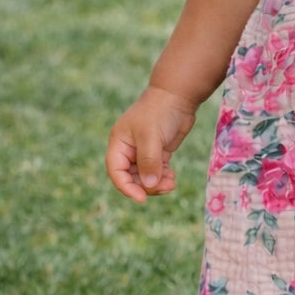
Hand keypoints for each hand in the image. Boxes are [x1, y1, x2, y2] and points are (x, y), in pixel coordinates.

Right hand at [106, 85, 198, 203]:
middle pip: (132, 178)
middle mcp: (129, 150)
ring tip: (172, 183)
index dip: (126, 187)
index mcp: (119, 144)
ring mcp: (144, 152)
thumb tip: (149, 185)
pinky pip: (157, 172)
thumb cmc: (159, 112)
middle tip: (166, 187)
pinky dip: (164, 178)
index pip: (116, 172)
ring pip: (146, 177)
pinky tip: (173, 177)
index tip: (141, 198)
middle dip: (147, 186)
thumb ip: (149, 162)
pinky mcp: (159, 152)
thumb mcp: (151, 137)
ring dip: (157, 184)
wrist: (178, 96)